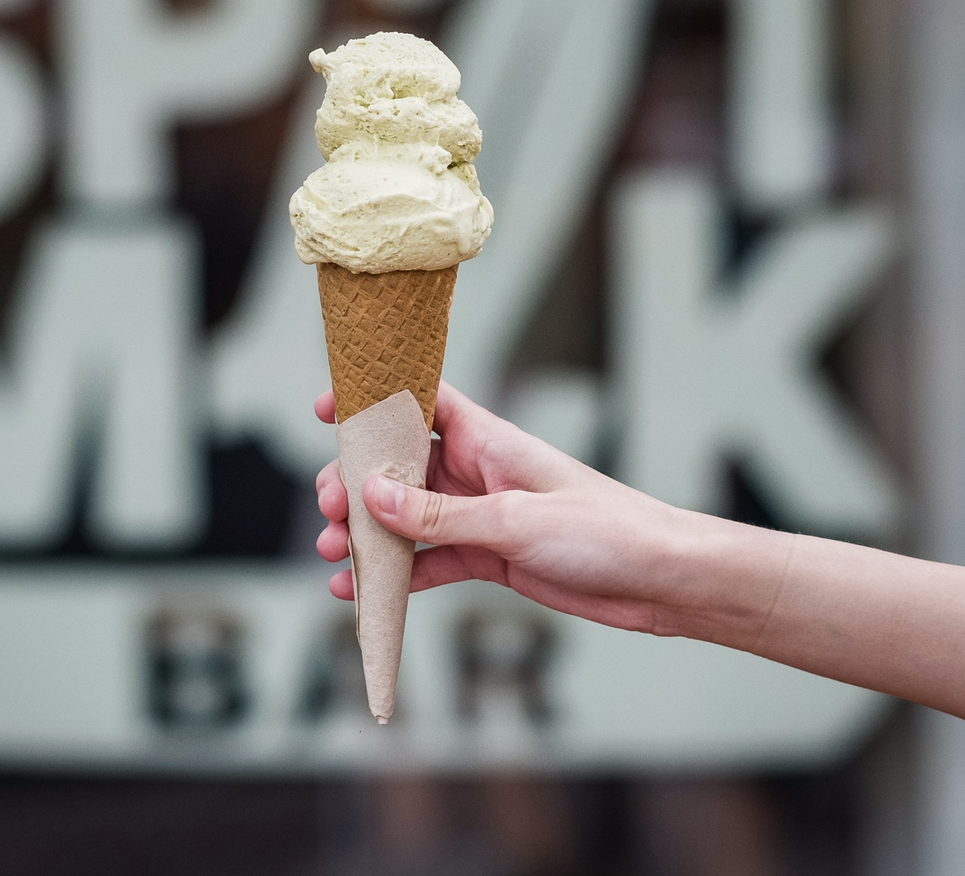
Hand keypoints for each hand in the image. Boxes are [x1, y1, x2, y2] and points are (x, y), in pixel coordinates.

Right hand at [314, 381, 713, 635]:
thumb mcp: (514, 520)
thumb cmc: (605, 529)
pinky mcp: (487, 556)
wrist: (660, 581)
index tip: (328, 410)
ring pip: (406, 517)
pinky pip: (429, 560)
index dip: (374, 398)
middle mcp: (476, 471)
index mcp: (487, 439)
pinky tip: (362, 590)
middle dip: (357, 483)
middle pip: (399, 466)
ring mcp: (479, 515)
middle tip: (330, 507)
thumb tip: (371, 496)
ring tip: (333, 553)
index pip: (421, 401)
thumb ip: (440, 514)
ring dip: (368, 533)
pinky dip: (396, 574)